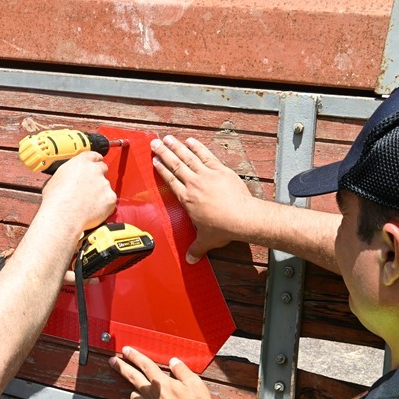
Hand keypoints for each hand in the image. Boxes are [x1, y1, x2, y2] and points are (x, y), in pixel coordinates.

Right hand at [41, 151, 115, 232]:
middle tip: (89, 188)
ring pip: (105, 187)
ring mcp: (104, 184)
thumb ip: (67, 174)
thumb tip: (67, 179)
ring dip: (100, 193)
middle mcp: (95, 170)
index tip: (94, 165)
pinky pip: (110, 201)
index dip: (94, 161)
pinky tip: (92, 211)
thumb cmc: (55, 200)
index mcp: (81, 162)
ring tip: (87, 204)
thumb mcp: (55, 179)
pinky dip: (104, 206)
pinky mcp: (110, 198)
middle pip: (103, 169)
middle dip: (98, 177)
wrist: (62, 217)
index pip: (94, 156)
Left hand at [109, 346, 213, 398]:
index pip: (145, 364)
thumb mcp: (194, 384)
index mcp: (161, 382)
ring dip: (134, 391)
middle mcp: (151, 393)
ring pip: (134, 396)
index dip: (134, 356)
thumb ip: (182, 370)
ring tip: (136, 389)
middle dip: (121, 367)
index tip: (126, 350)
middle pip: (132, 376)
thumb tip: (174, 362)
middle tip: (112, 361)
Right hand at [151, 135, 256, 263]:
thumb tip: (190, 260)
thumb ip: (196, 248)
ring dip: (177, 147)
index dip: (161, 169)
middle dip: (164, 153)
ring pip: (188, 157)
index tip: (155, 161)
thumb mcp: (206, 240)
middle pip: (175, 165)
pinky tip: (190, 140)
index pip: (170, 180)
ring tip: (168, 138)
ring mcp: (207, 175)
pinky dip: (198, 147)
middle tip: (155, 144)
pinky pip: (206, 156)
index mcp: (187, 199)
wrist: (243, 218)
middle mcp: (194, 184)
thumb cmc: (224, 228)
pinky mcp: (221, 171)